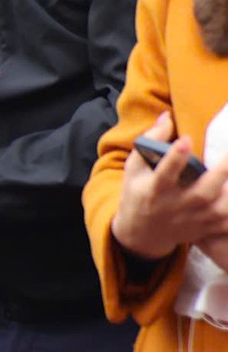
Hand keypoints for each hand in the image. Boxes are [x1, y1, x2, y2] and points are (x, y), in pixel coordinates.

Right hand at [112, 113, 227, 261]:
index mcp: (155, 190)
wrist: (140, 234)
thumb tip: (167, 117)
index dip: (175, 157)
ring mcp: (192, 220)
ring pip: (220, 210)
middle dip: (220, 172)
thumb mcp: (134, 169)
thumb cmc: (138, 194)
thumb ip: (149, 142)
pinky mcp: (204, 230)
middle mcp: (175, 206)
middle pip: (203, 192)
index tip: (185, 139)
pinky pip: (227, 224)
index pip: (164, 174)